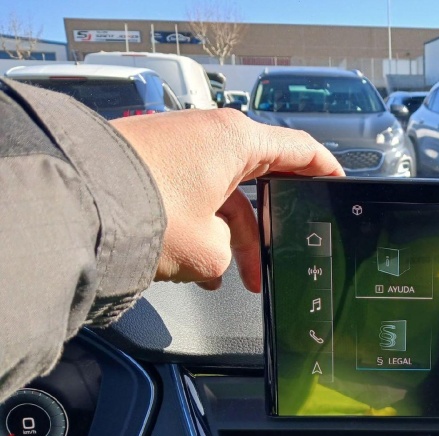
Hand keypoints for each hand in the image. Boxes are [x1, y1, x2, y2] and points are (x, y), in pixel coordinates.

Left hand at [112, 109, 343, 292]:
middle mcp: (210, 135)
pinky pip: (195, 196)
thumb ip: (230, 254)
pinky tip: (201, 268)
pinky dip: (203, 228)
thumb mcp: (210, 250)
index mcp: (237, 140)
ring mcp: (180, 146)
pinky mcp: (154, 161)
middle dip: (270, 222)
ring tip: (232, 278)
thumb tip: (217, 256)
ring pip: (224, 196)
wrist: (79, 202)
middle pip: (260, 179)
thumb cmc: (146, 212)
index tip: (338, 185)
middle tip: (284, 249)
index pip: (300, 149)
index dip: (326, 170)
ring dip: (231, 237)